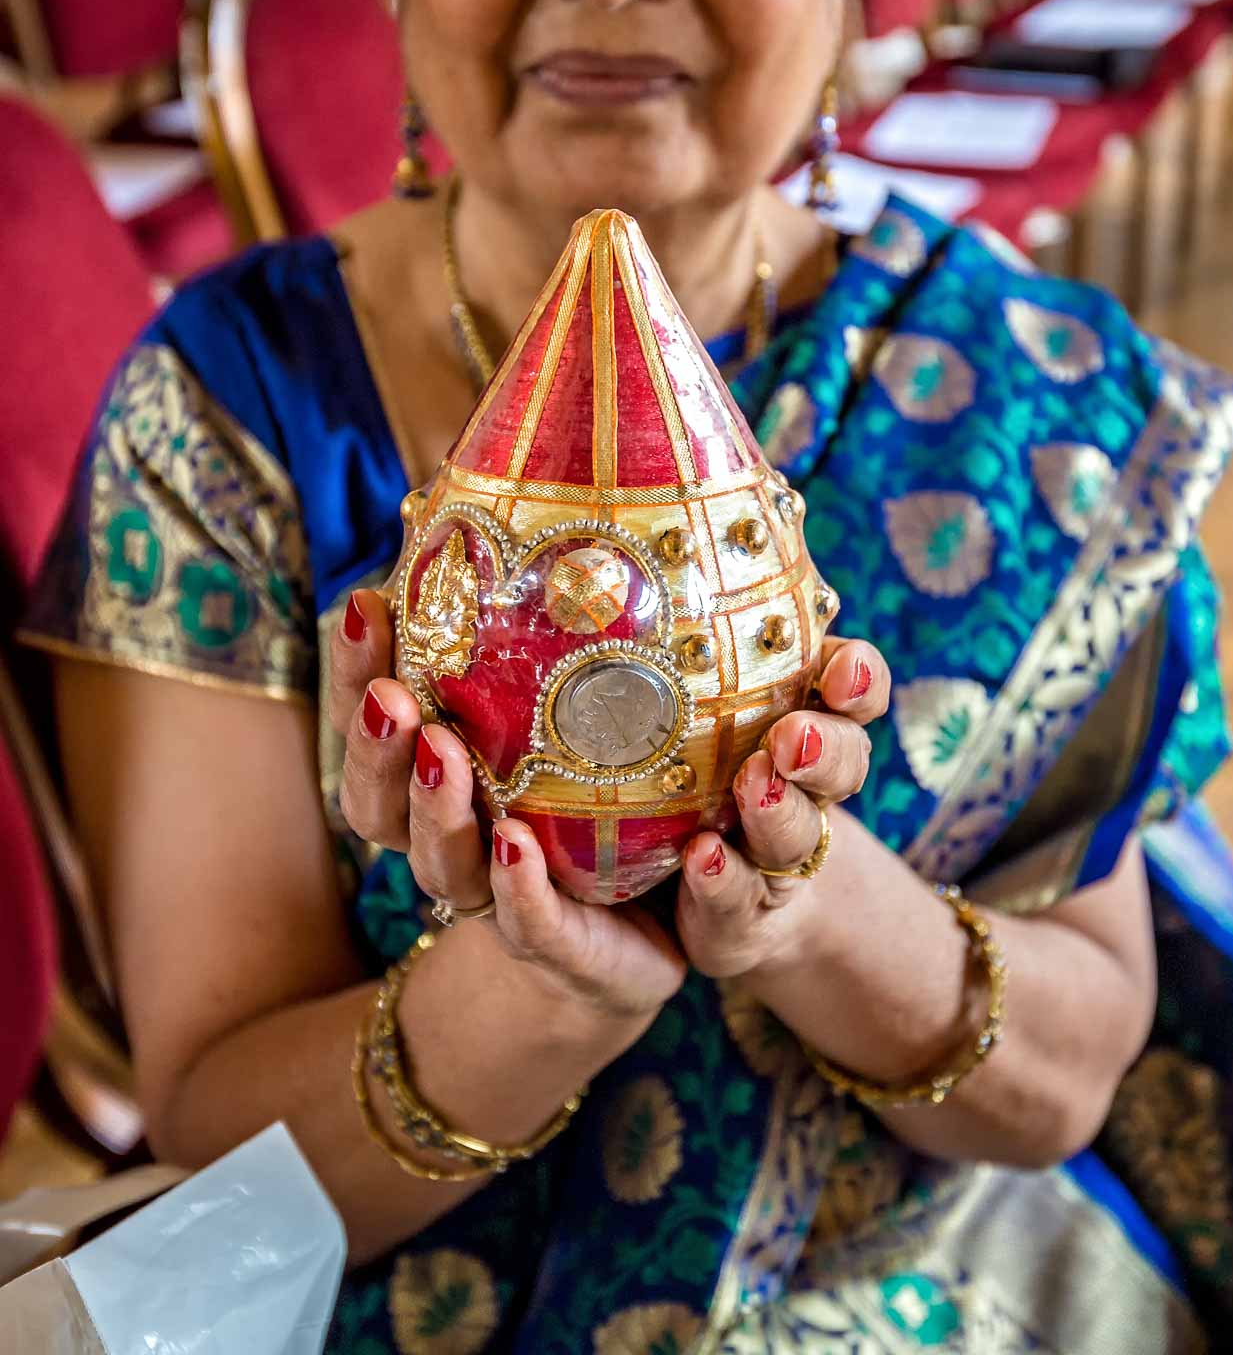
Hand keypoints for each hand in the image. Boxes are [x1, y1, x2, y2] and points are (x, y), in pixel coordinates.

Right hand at [328, 590, 686, 1022]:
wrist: (652, 929)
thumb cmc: (598, 793)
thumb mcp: (571, 700)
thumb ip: (537, 627)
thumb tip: (512, 512)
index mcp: (435, 776)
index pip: (373, 721)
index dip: (355, 672)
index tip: (363, 606)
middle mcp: (449, 838)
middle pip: (378, 804)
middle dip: (376, 747)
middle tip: (393, 695)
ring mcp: (497, 896)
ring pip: (441, 865)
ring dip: (434, 810)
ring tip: (443, 752)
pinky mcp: (562, 943)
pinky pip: (530, 921)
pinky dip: (515, 886)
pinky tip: (516, 841)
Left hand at [675, 637, 888, 979]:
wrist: (722, 898)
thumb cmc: (706, 771)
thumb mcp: (713, 705)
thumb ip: (705, 645)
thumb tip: (664, 538)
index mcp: (809, 726)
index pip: (854, 691)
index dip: (859, 678)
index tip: (844, 667)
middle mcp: (806, 792)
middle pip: (841, 767)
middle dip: (823, 750)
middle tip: (791, 737)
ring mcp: (777, 860)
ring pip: (796, 838)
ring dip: (779, 813)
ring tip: (755, 788)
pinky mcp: (740, 916)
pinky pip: (737, 901)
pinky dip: (724, 882)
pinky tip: (703, 859)